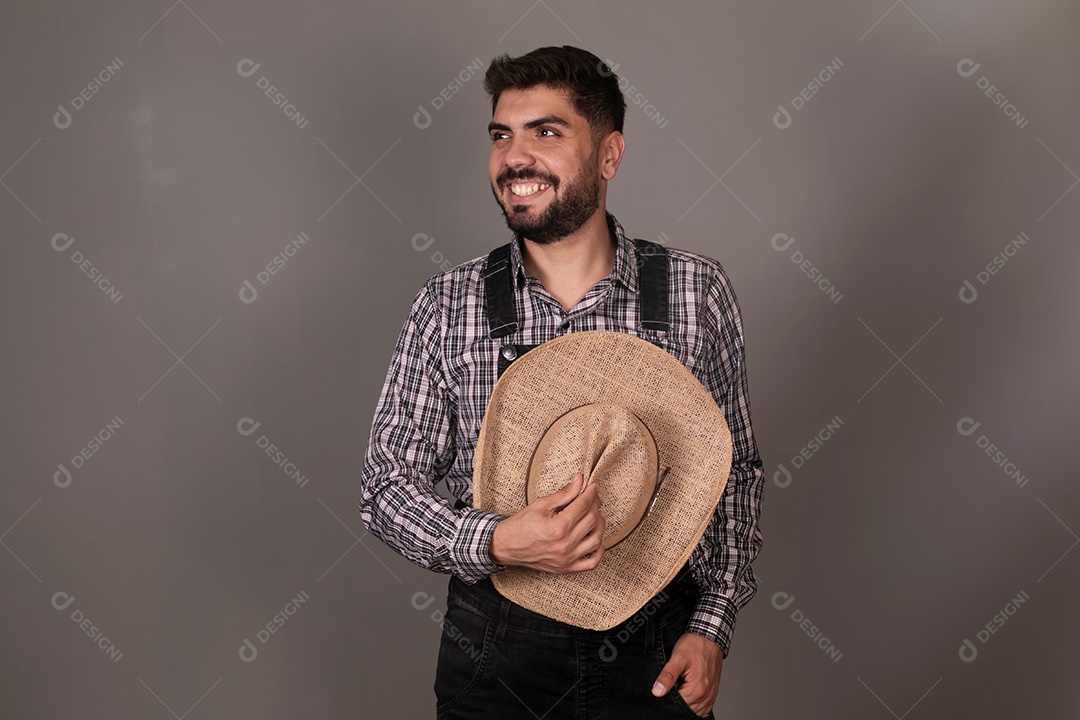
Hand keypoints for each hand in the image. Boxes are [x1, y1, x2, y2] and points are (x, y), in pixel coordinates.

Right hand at [489, 473, 604, 572]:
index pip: (583, 506)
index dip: (591, 494)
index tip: (594, 486)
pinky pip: (592, 563)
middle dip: (596, 505)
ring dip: (600, 525)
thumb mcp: (541, 504)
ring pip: (596, 540)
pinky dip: (599, 551)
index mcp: (557, 527)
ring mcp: (567, 558)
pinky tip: (598, 539)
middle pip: (591, 520)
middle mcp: (564, 544)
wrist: (507, 546)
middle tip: (596, 497)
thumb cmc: (521, 524)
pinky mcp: (566, 568)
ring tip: (597, 515)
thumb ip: (564, 493)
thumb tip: (579, 480)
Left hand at [652, 632, 722, 716]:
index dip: (667, 697)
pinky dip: (694, 705)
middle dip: (676, 701)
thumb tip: (657, 691)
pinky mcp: (712, 693)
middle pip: (685, 709)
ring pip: (694, 711)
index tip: (665, 686)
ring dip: (685, 704)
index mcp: (697, 690)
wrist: (709, 638)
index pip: (677, 705)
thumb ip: (667, 676)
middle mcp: (706, 696)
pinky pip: (703, 708)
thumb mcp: (677, 657)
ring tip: (680, 687)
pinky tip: (688, 694)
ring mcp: (710, 696)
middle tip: (673, 684)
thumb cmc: (694, 645)